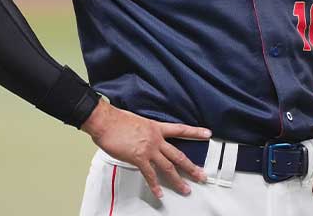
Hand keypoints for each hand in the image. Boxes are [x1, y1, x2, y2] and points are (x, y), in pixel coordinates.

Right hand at [80, 101, 210, 197]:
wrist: (106, 121)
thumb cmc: (117, 119)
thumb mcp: (138, 120)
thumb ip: (146, 130)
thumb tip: (146, 136)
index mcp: (156, 128)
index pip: (181, 130)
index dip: (195, 132)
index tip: (207, 134)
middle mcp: (156, 139)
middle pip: (179, 155)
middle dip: (192, 167)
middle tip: (202, 175)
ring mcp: (148, 150)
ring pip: (168, 168)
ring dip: (178, 180)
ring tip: (186, 189)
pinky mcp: (138, 158)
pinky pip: (149, 175)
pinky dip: (155, 186)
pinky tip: (159, 193)